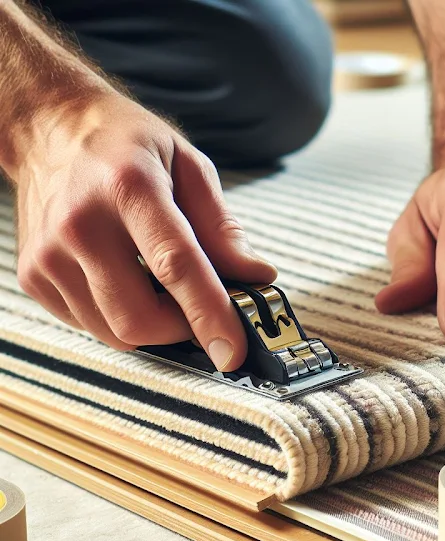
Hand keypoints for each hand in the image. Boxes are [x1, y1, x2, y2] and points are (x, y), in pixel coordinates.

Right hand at [15, 92, 275, 369]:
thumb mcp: (189, 167)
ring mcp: (49, 254)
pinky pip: (90, 324)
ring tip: (156, 282)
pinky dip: (119, 316)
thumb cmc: (126, 144)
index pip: (175, 266)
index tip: (233, 351)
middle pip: (139, 318)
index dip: (209, 315)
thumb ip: (222, 227)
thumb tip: (256, 276)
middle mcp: (81, 224)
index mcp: (129, 187)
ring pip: (114, 332)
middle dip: (181, 327)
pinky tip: (123, 278)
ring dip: (152, 323)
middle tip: (196, 302)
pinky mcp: (33, 276)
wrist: (51, 129)